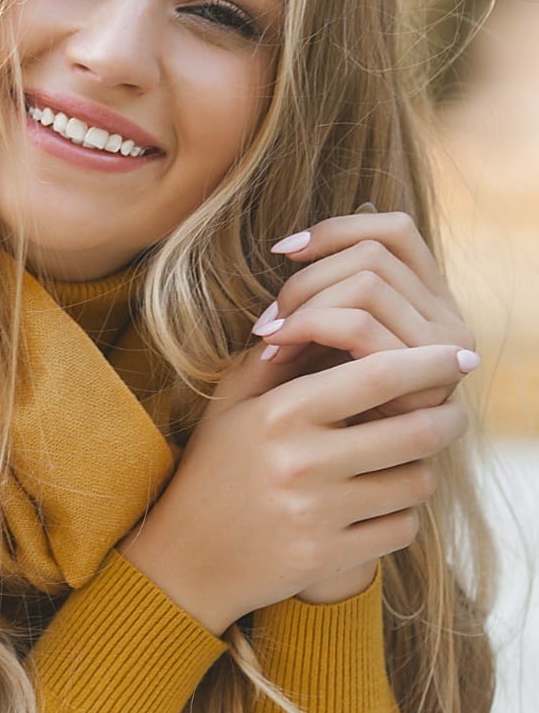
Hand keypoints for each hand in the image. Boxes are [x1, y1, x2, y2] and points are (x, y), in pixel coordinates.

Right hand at [122, 344, 469, 634]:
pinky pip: (403, 529)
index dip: (428, 363)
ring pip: (417, 482)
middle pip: (415, 431)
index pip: (376, 376)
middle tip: (454, 412)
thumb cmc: (212, 467)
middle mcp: (301, 462)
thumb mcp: (230, 404)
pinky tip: (382, 504)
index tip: (457, 359)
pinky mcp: (329, 556)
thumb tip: (331, 319)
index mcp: (279, 414)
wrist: (186, 556)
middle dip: (449, 418)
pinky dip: (402, 514)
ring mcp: (317, 514)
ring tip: (406, 461)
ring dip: (422, 468)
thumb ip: (276, 359)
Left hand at [254, 206, 477, 421]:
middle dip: (304, 282)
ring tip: (268, 337)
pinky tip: (273, 353)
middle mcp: (447, 321)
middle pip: (371, 260)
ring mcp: (443, 354)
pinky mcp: (426, 387)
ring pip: (366, 288)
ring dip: (304, 307)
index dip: (336, 229)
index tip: (281, 251)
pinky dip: (308, 330)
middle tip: (265, 319)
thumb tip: (294, 242)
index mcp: (425, 301)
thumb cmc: (303, 410)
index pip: (394, 232)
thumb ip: (315, 301)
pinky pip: (364, 332)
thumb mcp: (309, 347)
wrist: (313, 483)